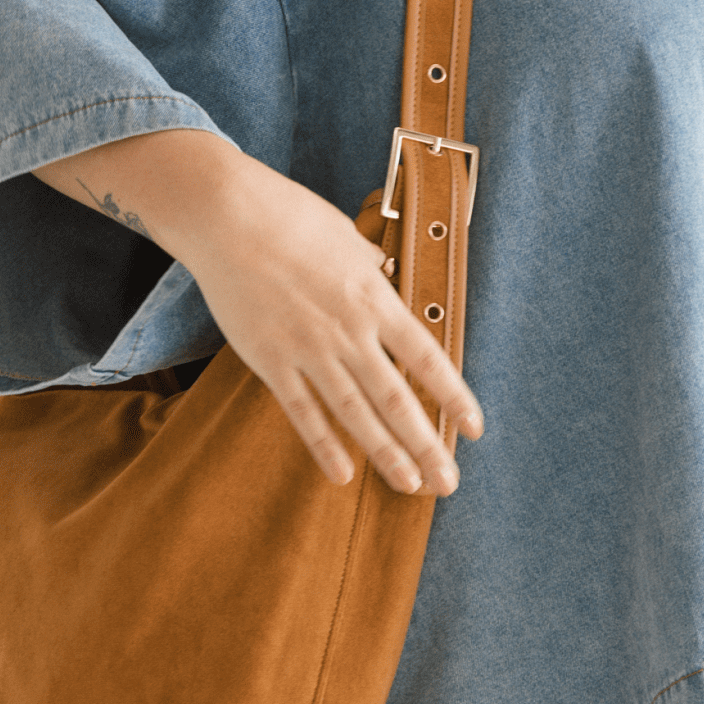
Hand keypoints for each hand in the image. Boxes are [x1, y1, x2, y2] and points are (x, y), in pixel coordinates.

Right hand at [33, 130, 482, 497]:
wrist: (229, 218)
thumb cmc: (291, 217)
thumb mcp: (347, 238)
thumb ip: (369, 266)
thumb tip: (383, 271)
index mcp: (374, 298)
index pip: (426, 357)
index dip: (453, 396)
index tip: (474, 428)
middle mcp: (349, 331)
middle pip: (397, 398)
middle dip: (426, 444)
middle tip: (449, 482)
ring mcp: (309, 349)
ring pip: (355, 414)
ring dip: (386, 454)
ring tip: (411, 486)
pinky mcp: (270, 361)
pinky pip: (303, 412)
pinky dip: (323, 446)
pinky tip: (343, 475)